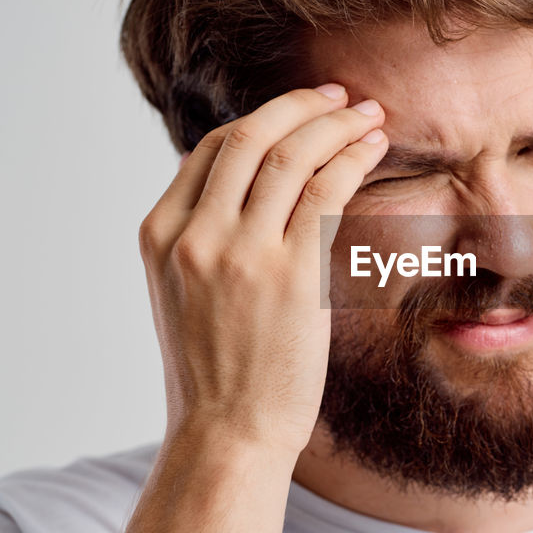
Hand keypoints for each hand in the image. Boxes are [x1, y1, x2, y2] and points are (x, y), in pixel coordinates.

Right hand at [137, 84, 387, 456]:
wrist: (226, 436)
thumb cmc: (215, 374)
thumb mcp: (183, 295)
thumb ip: (204, 239)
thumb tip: (250, 192)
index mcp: (160, 235)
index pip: (212, 150)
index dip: (262, 121)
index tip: (299, 112)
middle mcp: (194, 234)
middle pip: (250, 137)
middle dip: (300, 106)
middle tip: (338, 96)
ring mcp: (240, 252)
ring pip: (291, 154)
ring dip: (335, 124)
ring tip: (368, 115)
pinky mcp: (289, 273)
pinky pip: (325, 190)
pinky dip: (352, 157)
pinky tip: (373, 148)